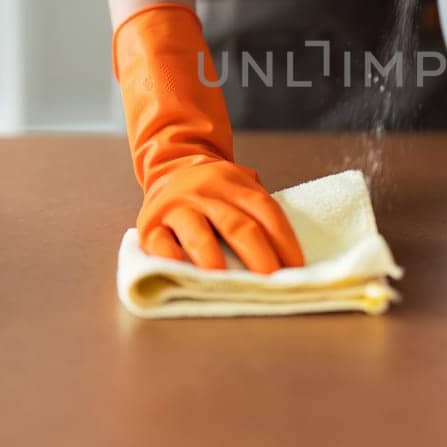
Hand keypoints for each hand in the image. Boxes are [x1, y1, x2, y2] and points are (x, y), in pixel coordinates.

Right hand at [114, 4, 304, 272]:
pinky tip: (182, 271)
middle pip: (236, 224)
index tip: (296, 267)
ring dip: (212, 256)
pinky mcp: (150, 225)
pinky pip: (160, 243)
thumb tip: (287, 251)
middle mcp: (206, 193)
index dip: (283, 239)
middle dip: (257, 253)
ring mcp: (177, 208)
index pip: (265, 210)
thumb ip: (258, 206)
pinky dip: (171, 258)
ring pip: (198, 233)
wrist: (168, 166)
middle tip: (271, 279)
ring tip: (225, 279)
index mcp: (234, 183)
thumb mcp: (239, 184)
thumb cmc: (213, 189)